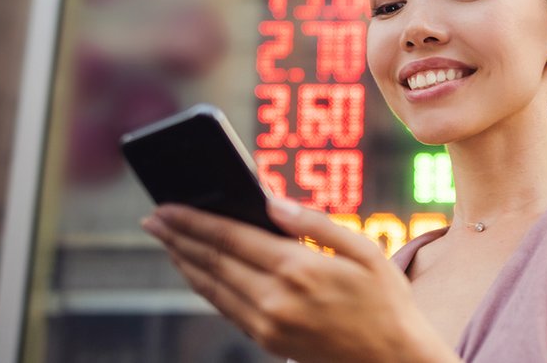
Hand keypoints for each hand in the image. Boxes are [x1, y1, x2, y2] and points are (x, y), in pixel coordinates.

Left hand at [141, 198, 458, 362]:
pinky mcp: (268, 342)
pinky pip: (225, 309)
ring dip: (184, 261)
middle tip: (152, 219)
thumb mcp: (365, 251)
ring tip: (167, 241)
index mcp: (299, 269)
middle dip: (178, 237)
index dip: (194, 220)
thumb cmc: (385, 300)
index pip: (231, 237)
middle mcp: (275, 299)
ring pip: (211, 288)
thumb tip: (270, 200)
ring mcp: (268, 325)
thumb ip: (314, 222)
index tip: (167, 206)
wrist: (393, 360)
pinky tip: (198, 272)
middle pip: (212, 261)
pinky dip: (204, 286)